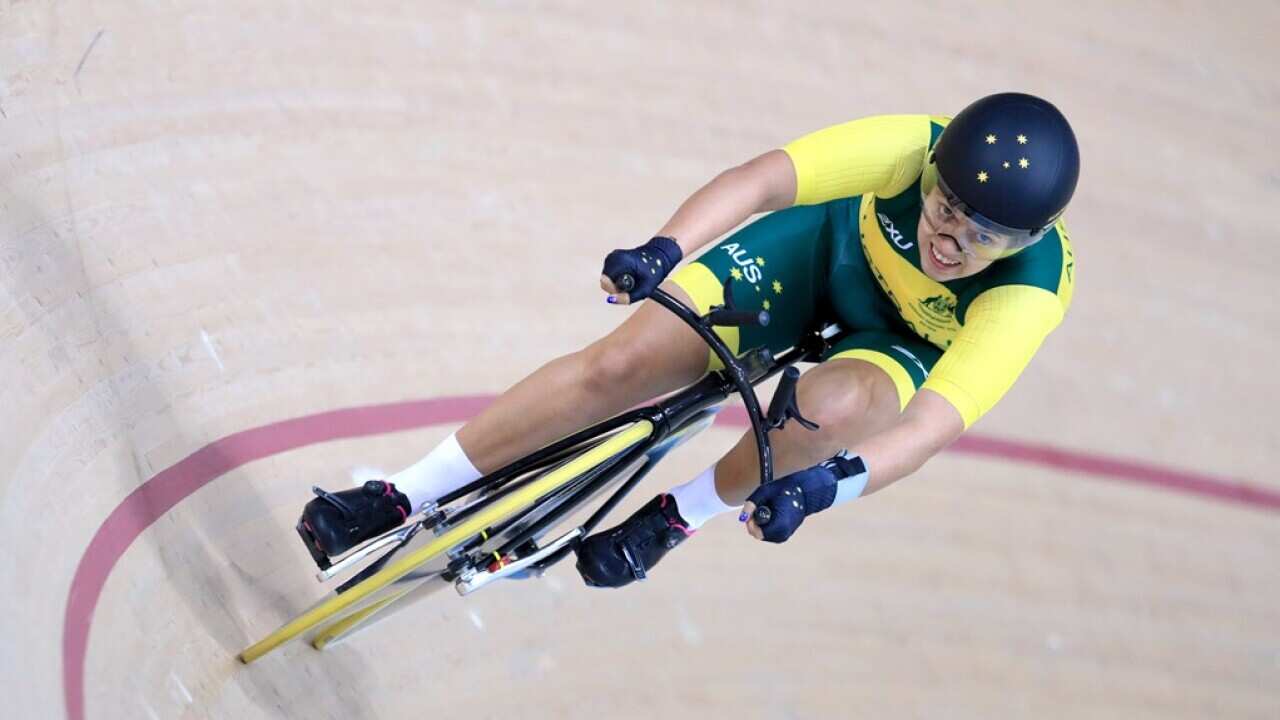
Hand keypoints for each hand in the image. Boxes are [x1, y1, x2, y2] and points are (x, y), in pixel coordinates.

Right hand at [600, 236, 681, 303]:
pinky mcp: (612, 259)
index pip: (605, 281)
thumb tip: (610, 300)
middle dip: (615, 287)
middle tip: (631, 286)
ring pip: (606, 278)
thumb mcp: (645, 289)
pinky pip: (609, 274)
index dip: (614, 290)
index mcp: (620, 261)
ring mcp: (611, 257)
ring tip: (631, 280)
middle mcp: (613, 257)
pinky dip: (617, 279)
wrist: (657, 256)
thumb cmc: (653, 271)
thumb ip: (628, 297)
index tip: (626, 291)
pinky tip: (628, 276)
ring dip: (616, 284)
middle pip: (605, 281)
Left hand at [740, 459, 856, 542]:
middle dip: (756, 522)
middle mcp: (784, 533)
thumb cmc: (785, 489)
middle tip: (760, 507)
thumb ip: (751, 505)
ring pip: (763, 534)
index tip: (753, 511)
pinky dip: (767, 524)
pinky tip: (772, 513)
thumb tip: (742, 518)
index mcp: (781, 524)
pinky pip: (770, 532)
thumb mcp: (765, 492)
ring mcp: (785, 534)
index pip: (758, 533)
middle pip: (759, 534)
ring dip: (761, 523)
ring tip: (768, 508)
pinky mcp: (785, 533)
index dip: (751, 523)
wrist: (805, 491)